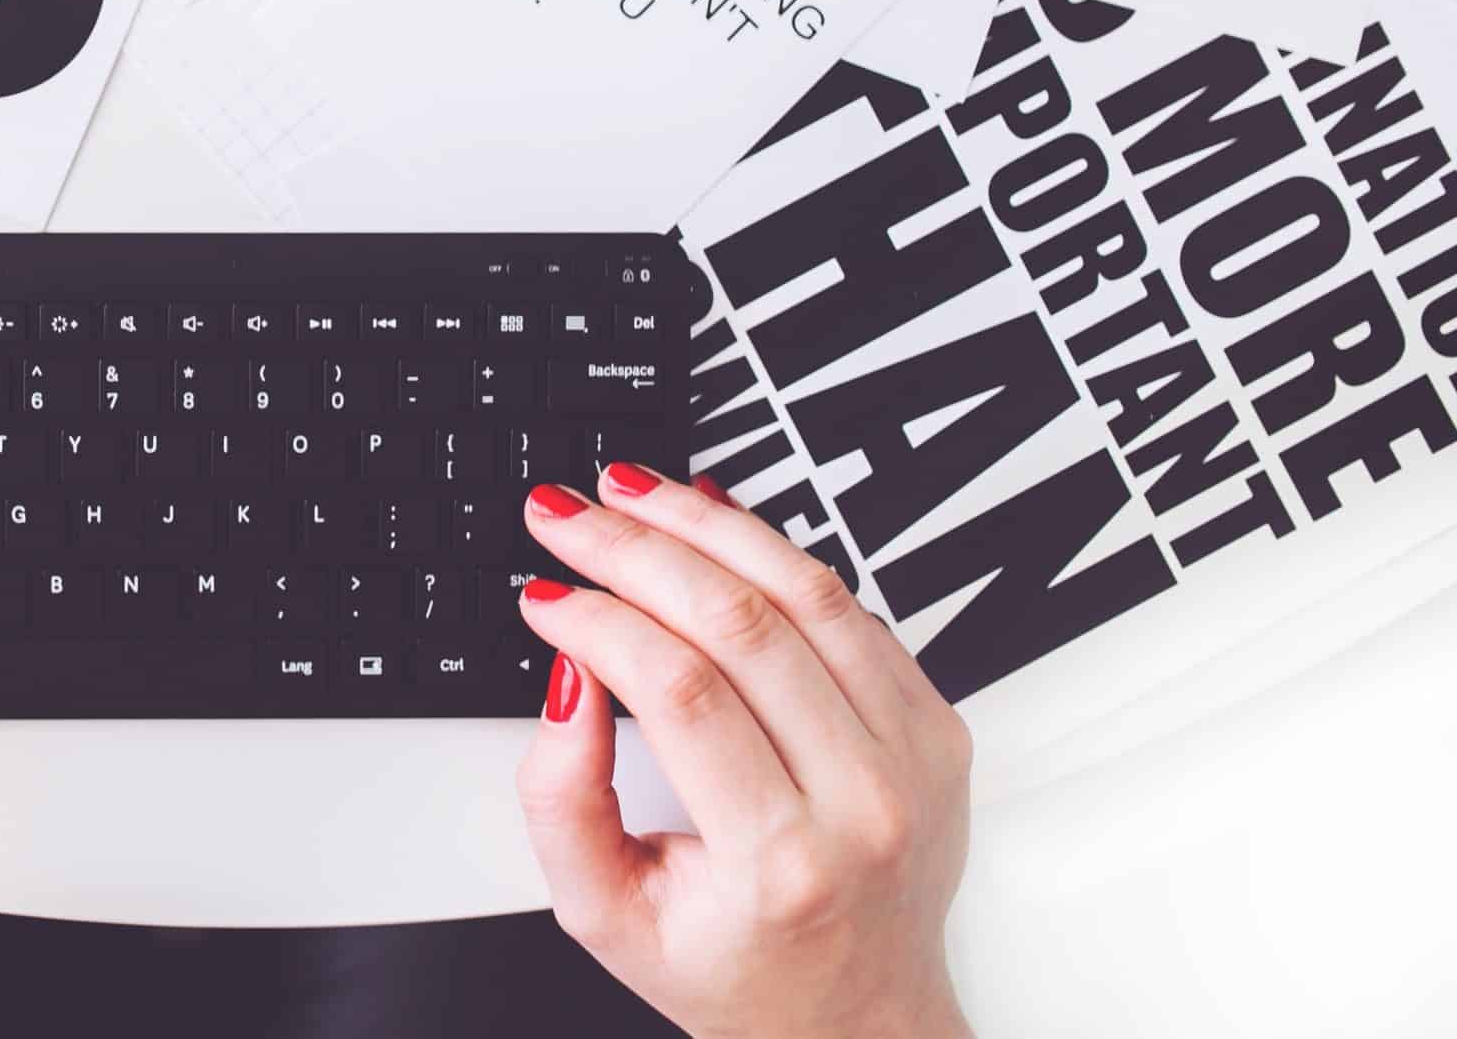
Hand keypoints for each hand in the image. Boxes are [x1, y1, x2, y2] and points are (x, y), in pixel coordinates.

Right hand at [513, 465, 973, 1038]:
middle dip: (635, 548)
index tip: (544, 594)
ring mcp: (914, 759)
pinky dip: (774, 550)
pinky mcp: (935, 726)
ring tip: (630, 492)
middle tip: (566, 515)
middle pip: (741, 624)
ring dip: (705, 524)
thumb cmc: (734, 969)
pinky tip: (710, 518)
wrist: (858, 1017)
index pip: (680, 691)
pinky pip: (850, 607)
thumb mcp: (606, 915)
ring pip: (805, 592)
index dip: (598, 620)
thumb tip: (568, 676)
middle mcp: (865, 803)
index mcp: (782, 862)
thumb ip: (563, 801)